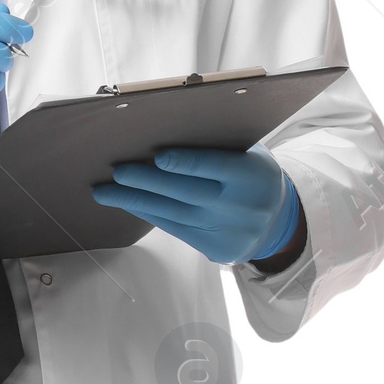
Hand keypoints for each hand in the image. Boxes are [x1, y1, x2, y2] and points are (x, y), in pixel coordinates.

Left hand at [91, 143, 301, 263]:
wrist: (277, 221)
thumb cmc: (254, 174)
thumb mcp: (250, 154)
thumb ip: (218, 146)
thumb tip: (165, 134)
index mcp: (250, 176)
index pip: (213, 167)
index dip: (184, 163)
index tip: (156, 156)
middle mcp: (238, 206)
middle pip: (185, 193)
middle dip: (146, 182)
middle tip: (117, 172)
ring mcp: (226, 231)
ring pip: (173, 214)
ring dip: (136, 201)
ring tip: (106, 191)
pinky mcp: (214, 248)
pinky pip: (174, 228)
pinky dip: (148, 214)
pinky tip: (128, 203)